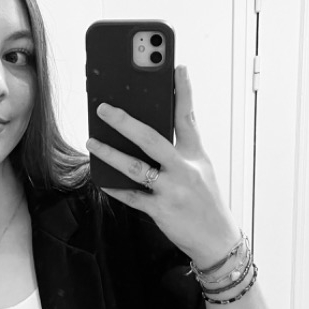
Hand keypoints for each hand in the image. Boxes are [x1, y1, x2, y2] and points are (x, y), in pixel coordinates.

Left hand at [86, 66, 239, 266]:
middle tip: (103, 108)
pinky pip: (131, 196)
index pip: (188, 117)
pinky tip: (100, 178)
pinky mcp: (161, 210)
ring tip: (91, 141)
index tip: (177, 67)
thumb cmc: (206, 202)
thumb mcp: (202, 169)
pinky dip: (114, 187)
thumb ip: (183, 147)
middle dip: (125, 121)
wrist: (217, 240)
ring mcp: (171, 190)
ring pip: (134, 167)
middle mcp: (184, 169)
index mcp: (196, 155)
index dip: (183, 91)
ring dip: (109, 153)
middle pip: (151, 138)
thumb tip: (156, 125)